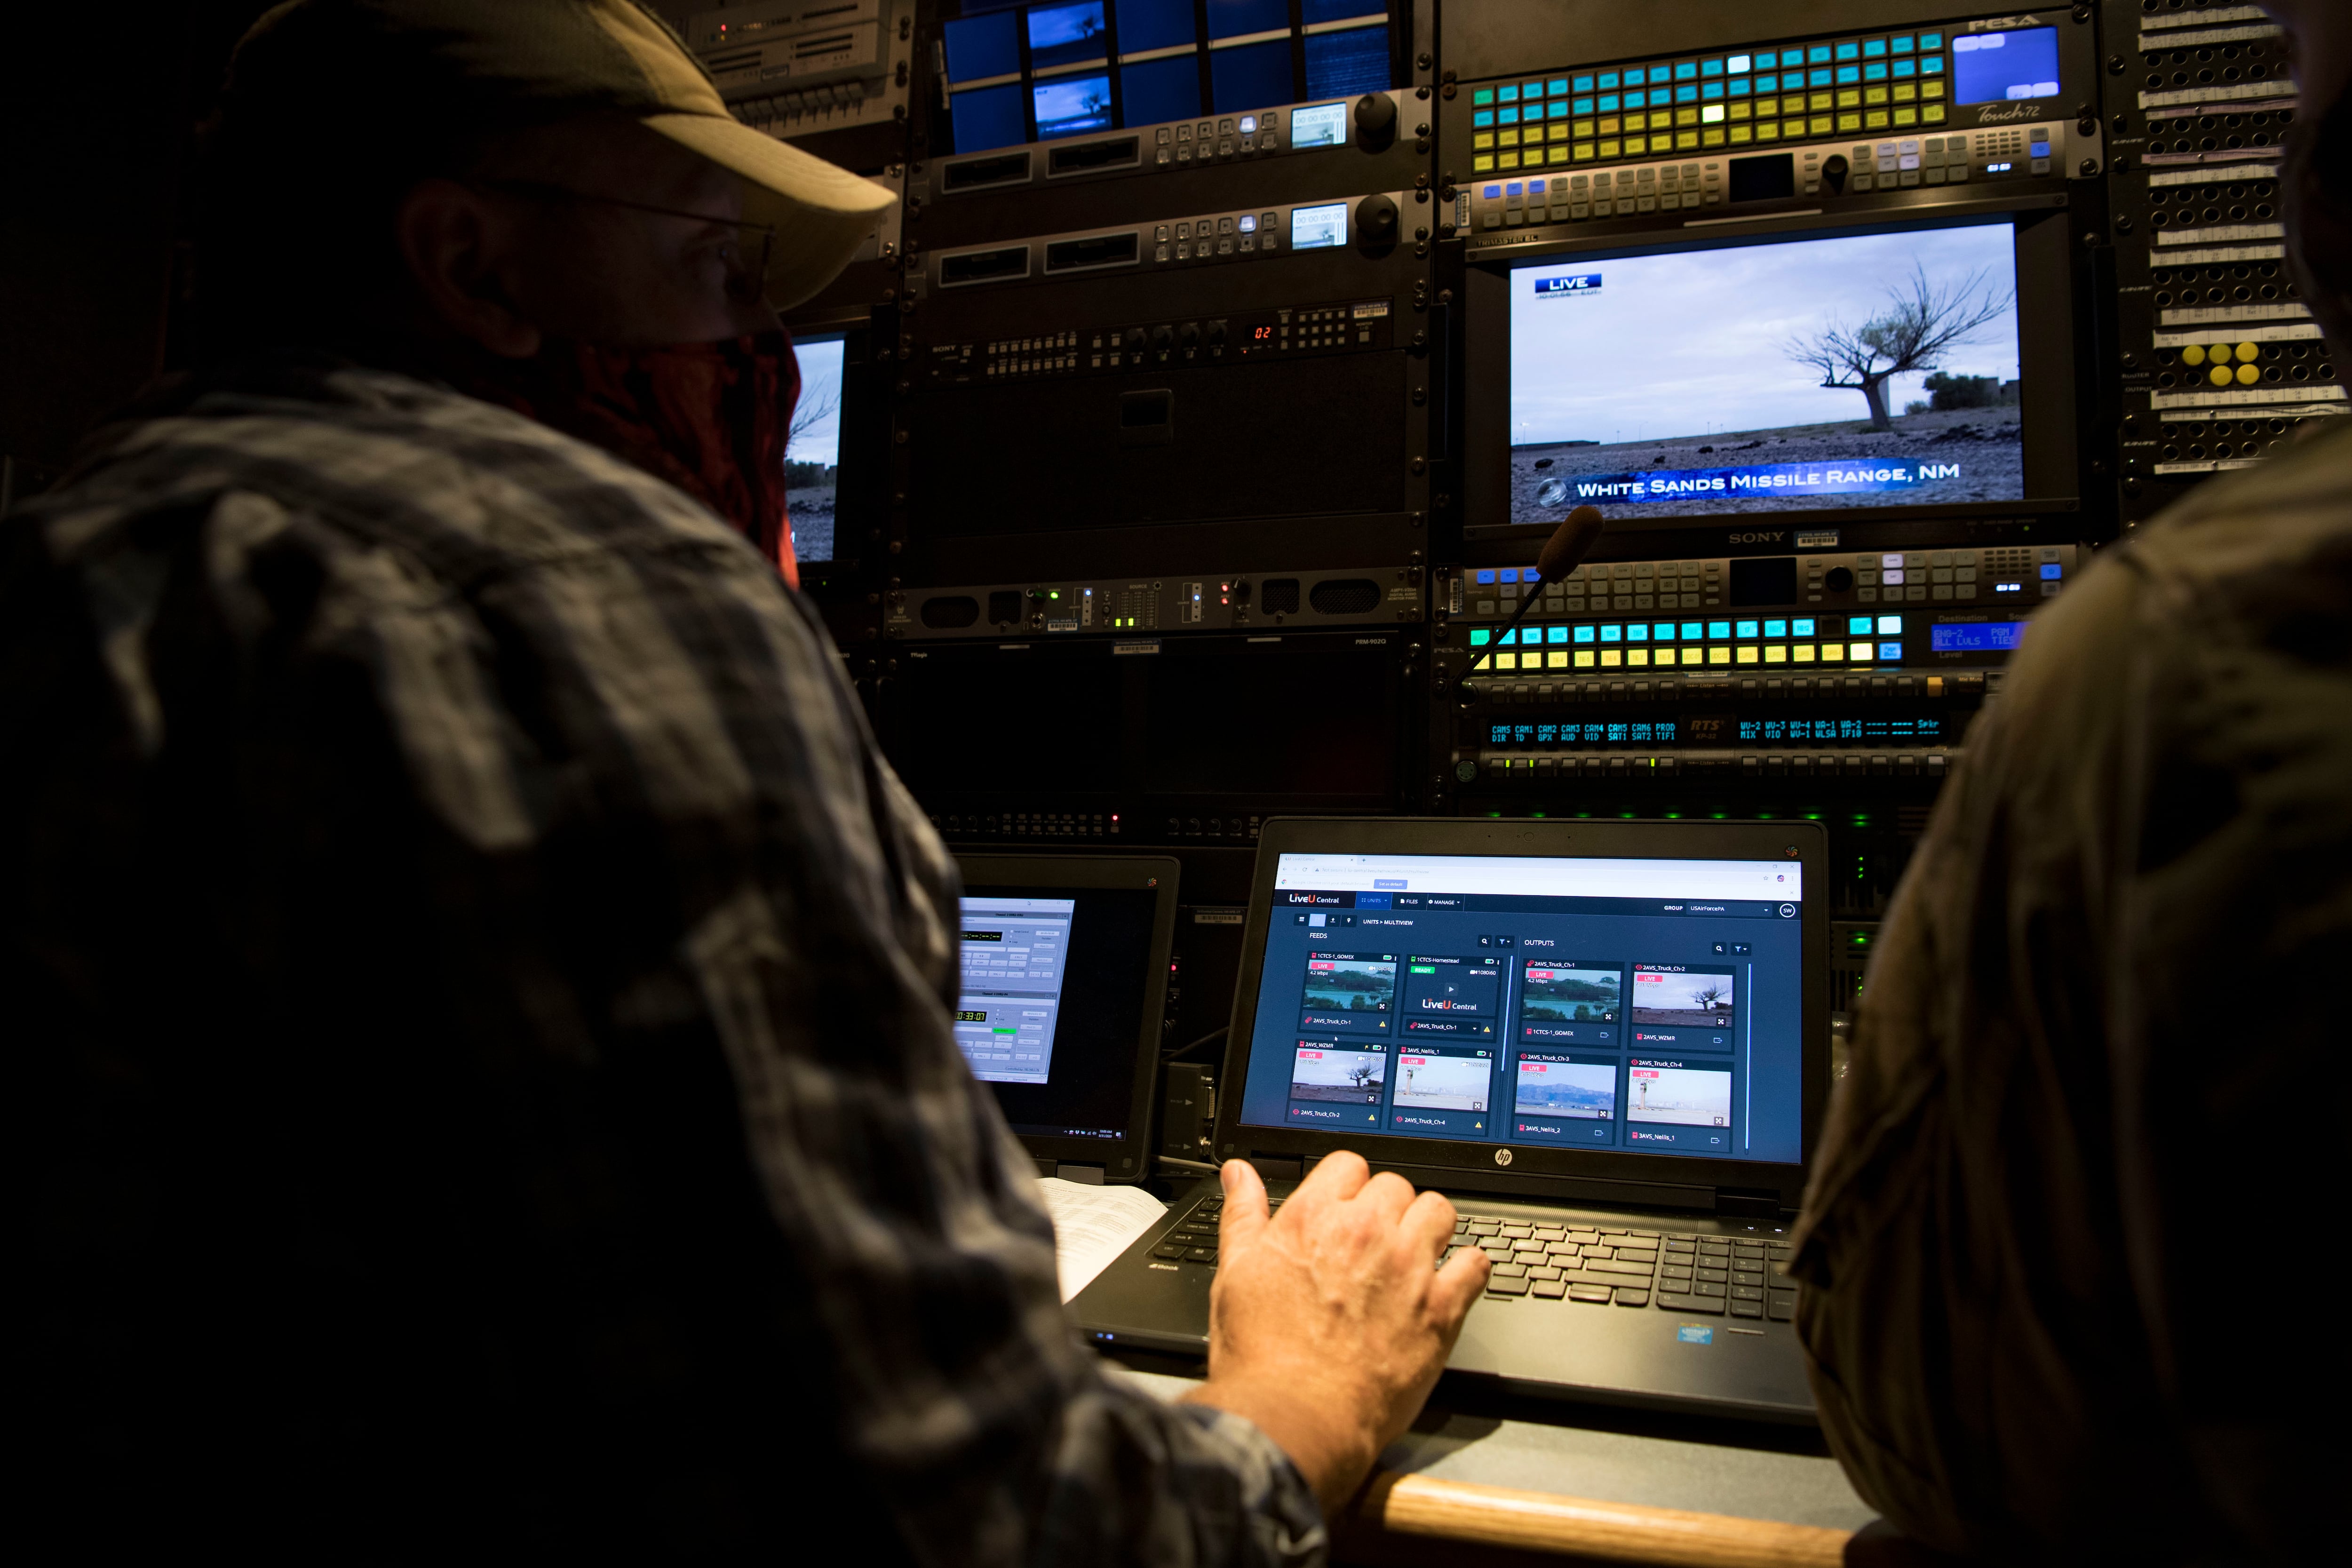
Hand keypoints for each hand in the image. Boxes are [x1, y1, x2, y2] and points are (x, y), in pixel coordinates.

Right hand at [1180, 1154, 1488, 1511]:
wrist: (1296, 1414)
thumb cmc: (1262, 1354)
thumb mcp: (1236, 1273)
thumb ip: (1243, 1216)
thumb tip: (1239, 1175)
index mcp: (1314, 1218)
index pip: (1348, 1165)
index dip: (1347, 1185)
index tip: (1346, 1206)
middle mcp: (1366, 1233)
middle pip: (1396, 1186)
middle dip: (1387, 1207)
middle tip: (1376, 1240)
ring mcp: (1408, 1268)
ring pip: (1439, 1211)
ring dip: (1429, 1226)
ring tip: (1417, 1252)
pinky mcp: (1440, 1310)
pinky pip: (1475, 1265)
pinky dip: (1469, 1268)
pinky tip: (1454, 1281)